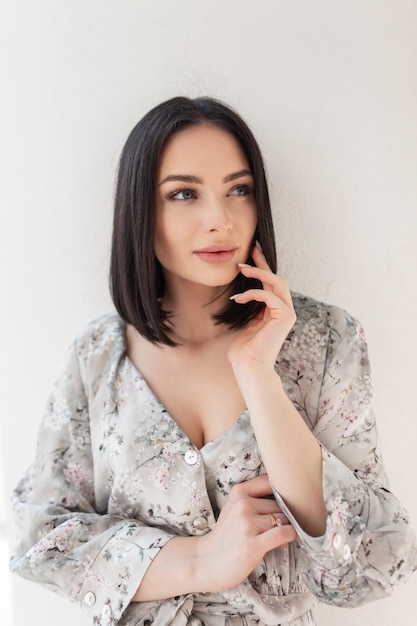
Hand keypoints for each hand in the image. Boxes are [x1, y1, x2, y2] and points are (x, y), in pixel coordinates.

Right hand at [196, 474, 296, 591]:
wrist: (208, 561)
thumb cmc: (228, 534)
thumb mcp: (235, 507)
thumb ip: (256, 497)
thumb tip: (290, 496)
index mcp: (238, 492)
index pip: (271, 481)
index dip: (284, 490)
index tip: (289, 499)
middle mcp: (242, 504)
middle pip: (280, 503)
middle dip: (285, 514)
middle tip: (281, 525)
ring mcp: (247, 524)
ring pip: (283, 518)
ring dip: (287, 527)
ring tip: (279, 536)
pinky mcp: (253, 544)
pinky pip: (283, 533)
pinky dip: (290, 535)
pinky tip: (285, 541)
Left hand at [228, 243, 295, 372]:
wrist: (250, 368)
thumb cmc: (244, 351)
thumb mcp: (246, 324)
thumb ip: (251, 310)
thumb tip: (244, 295)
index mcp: (276, 311)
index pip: (271, 284)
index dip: (262, 266)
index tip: (252, 252)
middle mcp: (285, 310)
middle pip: (277, 278)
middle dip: (263, 262)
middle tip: (250, 249)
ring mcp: (287, 313)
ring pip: (276, 282)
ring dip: (258, 272)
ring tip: (241, 268)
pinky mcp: (285, 316)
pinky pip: (269, 296)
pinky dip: (252, 293)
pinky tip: (238, 298)